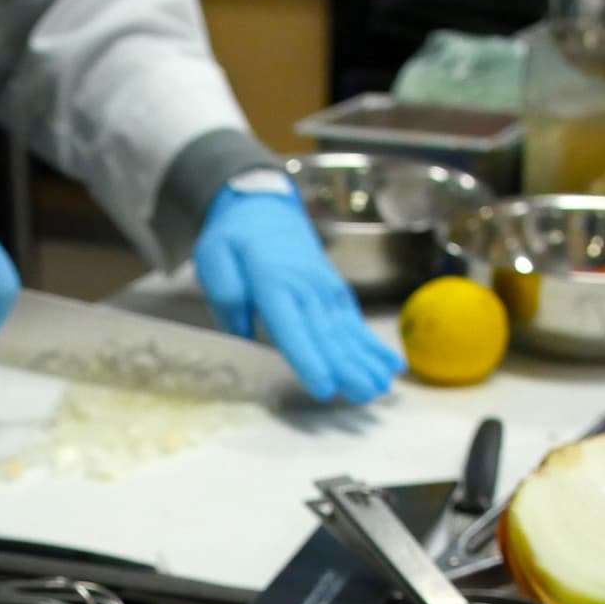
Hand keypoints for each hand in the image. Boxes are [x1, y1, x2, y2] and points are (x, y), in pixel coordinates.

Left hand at [192, 182, 402, 403]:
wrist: (264, 206)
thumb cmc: (234, 238)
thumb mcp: (214, 257)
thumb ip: (227, 294)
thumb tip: (243, 333)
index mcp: (273, 284)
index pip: (292, 328)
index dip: (309, 360)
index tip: (324, 387)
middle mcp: (305, 289)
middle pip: (327, 336)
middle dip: (347, 368)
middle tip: (364, 397)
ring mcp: (325, 290)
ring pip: (346, 332)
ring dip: (366, 362)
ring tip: (381, 388)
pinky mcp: (335, 293)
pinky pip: (355, 323)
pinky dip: (373, 345)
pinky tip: (390, 366)